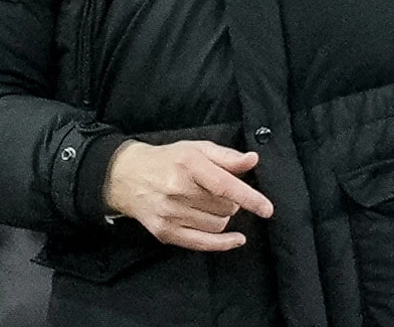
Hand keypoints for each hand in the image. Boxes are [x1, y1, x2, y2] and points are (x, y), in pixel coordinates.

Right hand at [103, 140, 274, 250]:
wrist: (126, 176)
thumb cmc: (168, 160)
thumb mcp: (197, 149)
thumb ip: (226, 156)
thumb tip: (252, 160)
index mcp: (188, 165)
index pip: (225, 186)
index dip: (250, 198)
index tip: (267, 209)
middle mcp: (178, 190)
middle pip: (225, 208)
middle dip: (231, 202)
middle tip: (219, 193)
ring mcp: (170, 214)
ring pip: (217, 225)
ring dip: (223, 217)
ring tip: (209, 205)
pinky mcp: (165, 232)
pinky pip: (203, 243)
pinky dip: (223, 243)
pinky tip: (236, 239)